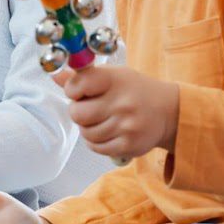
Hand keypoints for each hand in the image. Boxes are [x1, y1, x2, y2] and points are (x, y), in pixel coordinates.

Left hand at [58, 65, 178, 160]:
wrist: (169, 112)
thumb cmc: (134, 91)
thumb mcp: (113, 76)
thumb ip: (83, 77)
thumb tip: (55, 75)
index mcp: (114, 79)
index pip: (77, 84)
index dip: (72, 90)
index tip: (79, 92)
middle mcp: (121, 102)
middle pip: (77, 114)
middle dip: (78, 112)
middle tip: (89, 110)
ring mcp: (126, 126)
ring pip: (86, 133)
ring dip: (88, 128)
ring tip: (101, 121)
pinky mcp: (129, 145)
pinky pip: (96, 147)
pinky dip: (96, 142)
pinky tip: (107, 132)